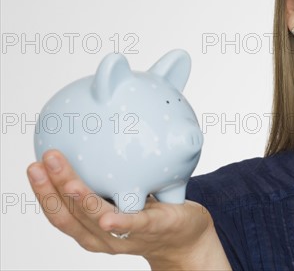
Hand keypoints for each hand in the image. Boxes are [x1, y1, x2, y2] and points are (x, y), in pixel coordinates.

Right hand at [27, 150, 229, 269]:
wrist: (186, 237)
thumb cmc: (152, 212)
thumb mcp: (125, 191)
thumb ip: (109, 175)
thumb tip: (98, 130)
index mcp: (92, 228)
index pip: (60, 212)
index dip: (44, 192)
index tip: (33, 167)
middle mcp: (103, 237)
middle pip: (70, 216)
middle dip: (52, 189)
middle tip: (42, 161)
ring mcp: (126, 237)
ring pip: (96, 218)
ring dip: (78, 197)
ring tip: (64, 176)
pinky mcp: (153, 230)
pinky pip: (134, 226)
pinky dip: (119, 223)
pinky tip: (107, 218)